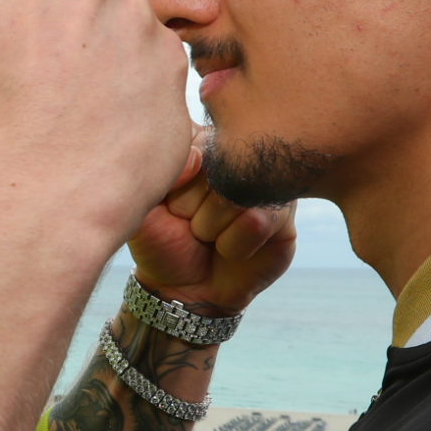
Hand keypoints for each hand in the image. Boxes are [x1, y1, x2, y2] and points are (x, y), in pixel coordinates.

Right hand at [0, 0, 192, 241]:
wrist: (42, 196)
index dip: (0, 11)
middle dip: (63, 16)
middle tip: (41, 76)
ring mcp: (137, 8)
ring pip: (119, 19)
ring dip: (104, 51)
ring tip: (75, 109)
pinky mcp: (173, 55)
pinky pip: (152, 64)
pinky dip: (135, 89)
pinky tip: (107, 126)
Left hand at [128, 127, 296, 314]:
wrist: (181, 288)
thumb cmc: (160, 240)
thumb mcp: (145, 205)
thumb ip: (165, 172)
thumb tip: (200, 157)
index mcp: (203, 142)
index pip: (195, 144)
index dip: (177, 184)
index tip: (169, 203)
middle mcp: (238, 155)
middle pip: (218, 169)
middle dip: (191, 208)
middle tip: (189, 223)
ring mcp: (265, 182)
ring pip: (237, 196)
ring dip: (210, 228)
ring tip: (206, 235)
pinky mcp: (285, 214)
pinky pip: (258, 222)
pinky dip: (232, 246)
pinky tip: (228, 249)